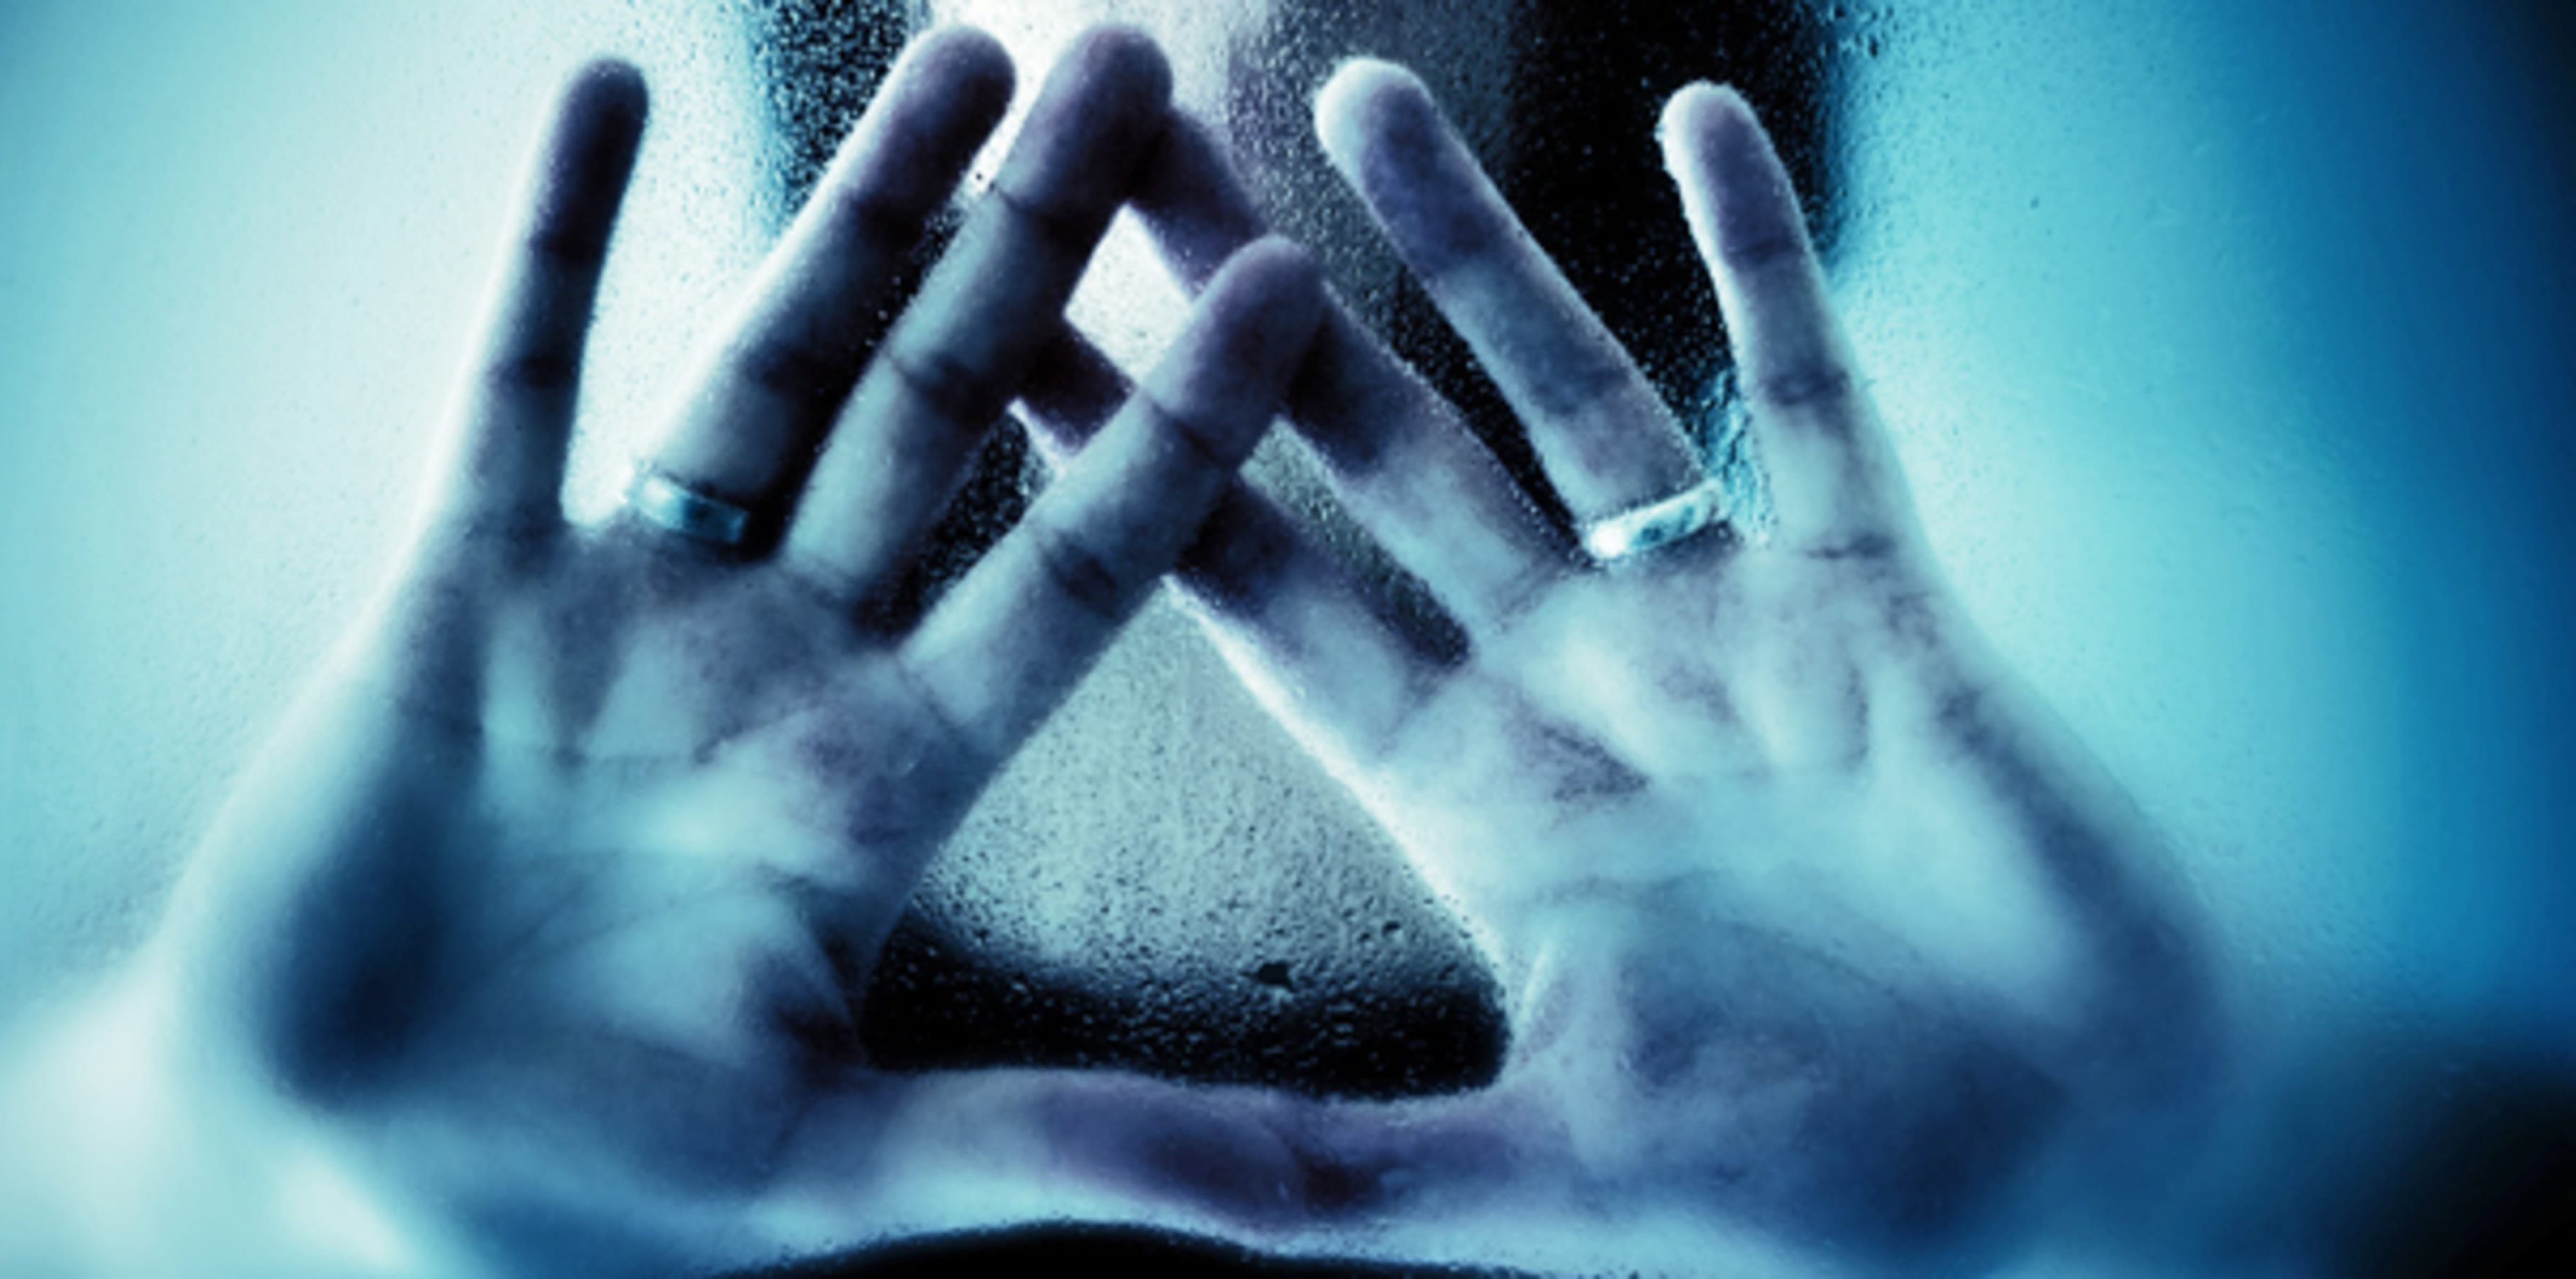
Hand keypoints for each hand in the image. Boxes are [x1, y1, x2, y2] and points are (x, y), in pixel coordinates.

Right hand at [127, 27, 1338, 1275]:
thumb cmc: (573, 1196)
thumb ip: (1057, 1151)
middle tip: (1141, 70)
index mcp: (888, 787)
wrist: (323, 1168)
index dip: (1179, 430)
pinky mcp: (464, 577)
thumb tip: (1294, 1199)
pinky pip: (517, 373)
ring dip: (854, 206)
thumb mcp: (834, 1177)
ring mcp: (629, 604)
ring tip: (961, 52)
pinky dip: (554, 239)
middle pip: (945, 415)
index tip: (1285, 284)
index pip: (1079, 573)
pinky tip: (603, 87)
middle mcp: (785, 664)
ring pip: (766, 363)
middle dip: (1039, 246)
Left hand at [1025, 63, 2221, 1267]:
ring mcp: (1719, 625)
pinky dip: (1765, 265)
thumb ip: (1312, 1171)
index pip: (1256, 600)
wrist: (2073, 1164)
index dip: (1129, 474)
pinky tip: (1699, 127)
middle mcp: (1570, 685)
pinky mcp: (1877, 594)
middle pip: (1366, 452)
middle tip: (1123, 148)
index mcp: (1469, 800)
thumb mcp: (1530, 1182)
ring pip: (1563, 393)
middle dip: (1240, 302)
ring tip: (1352, 97)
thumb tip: (1091, 1176)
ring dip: (1465, 245)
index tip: (1007, 347)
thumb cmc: (1819, 1189)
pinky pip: (1803, 402)